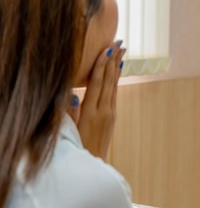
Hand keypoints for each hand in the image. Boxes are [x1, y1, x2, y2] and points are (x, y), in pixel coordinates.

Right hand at [68, 41, 124, 158]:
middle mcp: (104, 111)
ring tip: (121, 51)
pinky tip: (117, 71)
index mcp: (91, 112)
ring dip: (117, 67)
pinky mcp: (112, 116)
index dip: (102, 65)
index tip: (107, 49)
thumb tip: (71, 93)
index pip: (98, 83)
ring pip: (114, 86)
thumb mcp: (70, 129)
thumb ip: (69, 111)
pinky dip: (115, 80)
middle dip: (113, 61)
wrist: (92, 165)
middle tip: (119, 42)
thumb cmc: (76, 147)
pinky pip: (114, 93)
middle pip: (109, 81)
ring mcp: (110, 113)